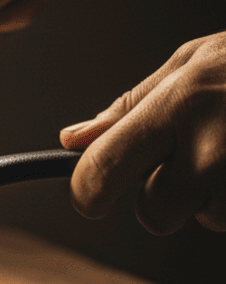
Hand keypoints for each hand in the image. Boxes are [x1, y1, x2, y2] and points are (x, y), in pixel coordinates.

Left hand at [60, 32, 225, 233]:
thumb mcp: (192, 64)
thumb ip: (131, 107)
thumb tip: (72, 140)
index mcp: (176, 108)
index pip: (101, 172)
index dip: (88, 192)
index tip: (92, 197)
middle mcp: (210, 151)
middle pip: (153, 213)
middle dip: (166, 195)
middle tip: (200, 154)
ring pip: (205, 219)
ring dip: (217, 196)